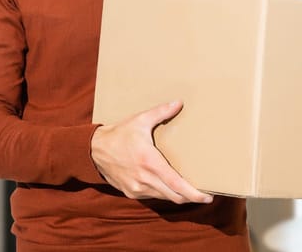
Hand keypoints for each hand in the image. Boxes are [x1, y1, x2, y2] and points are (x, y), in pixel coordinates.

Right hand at [91, 101, 212, 204]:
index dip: (194, 194)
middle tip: (205, 194)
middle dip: (191, 197)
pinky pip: (153, 197)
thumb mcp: (140, 120)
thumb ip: (161, 112)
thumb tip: (179, 103)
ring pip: (165, 198)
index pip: (177, 185)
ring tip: (191, 190)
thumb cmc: (119, 134)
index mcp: (150, 162)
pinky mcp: (131, 193)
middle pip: (175, 197)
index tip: (207, 196)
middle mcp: (144, 179)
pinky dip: (164, 194)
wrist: (93, 151)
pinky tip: (170, 187)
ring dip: (178, 196)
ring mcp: (137, 188)